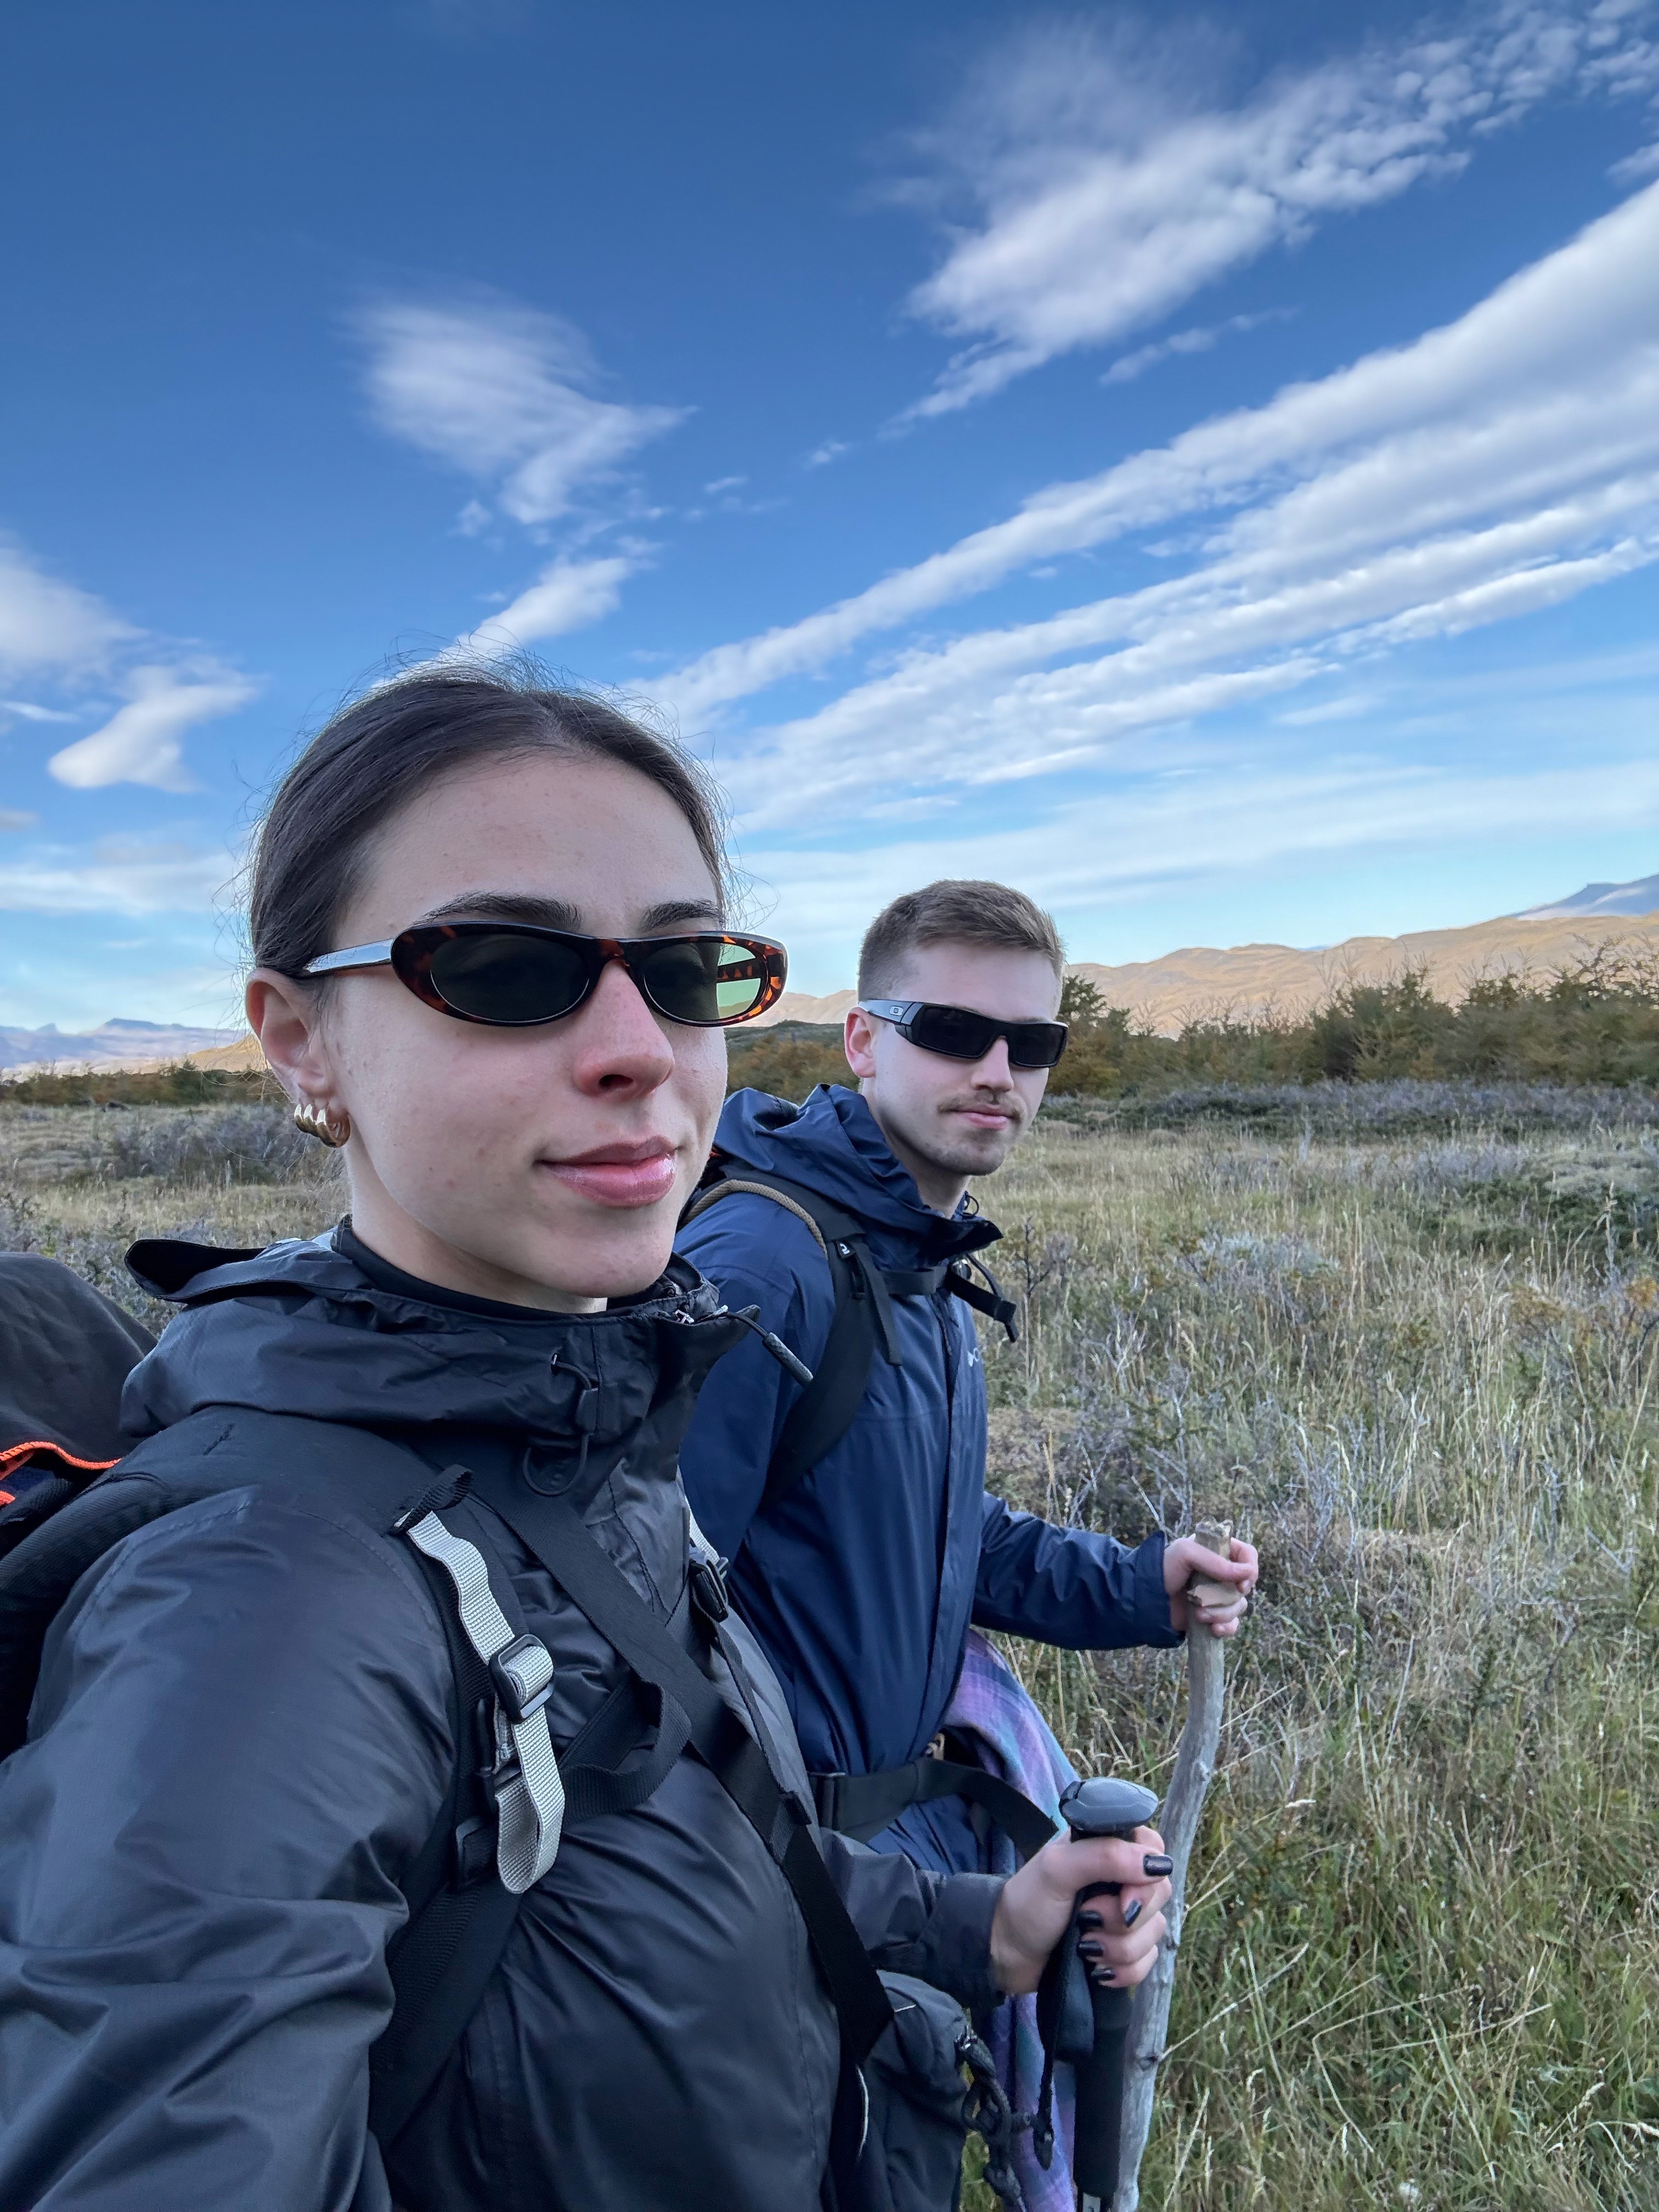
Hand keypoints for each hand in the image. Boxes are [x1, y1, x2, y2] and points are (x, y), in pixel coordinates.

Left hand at [989, 1826, 1170, 1995]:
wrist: (1006, 1955)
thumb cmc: (1026, 1904)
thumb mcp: (1057, 1869)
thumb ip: (1104, 1856)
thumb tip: (1155, 1864)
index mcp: (1105, 1847)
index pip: (1153, 1848)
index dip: (1145, 1875)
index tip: (1121, 1895)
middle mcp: (1119, 1878)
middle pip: (1158, 1894)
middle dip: (1123, 1918)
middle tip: (1086, 1919)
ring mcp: (1122, 1915)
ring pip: (1153, 1933)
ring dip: (1119, 1948)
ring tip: (1085, 1946)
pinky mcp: (1122, 1950)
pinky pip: (1146, 1963)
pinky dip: (1122, 1971)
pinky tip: (1096, 1969)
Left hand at [1164, 1535, 1257, 1637]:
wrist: (1144, 1600)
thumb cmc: (1162, 1569)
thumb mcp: (1185, 1553)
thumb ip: (1216, 1561)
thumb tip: (1247, 1573)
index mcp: (1216, 1551)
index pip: (1247, 1555)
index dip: (1250, 1569)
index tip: (1241, 1584)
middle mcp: (1220, 1572)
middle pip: (1245, 1585)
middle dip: (1230, 1597)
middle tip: (1209, 1599)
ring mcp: (1217, 1595)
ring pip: (1239, 1606)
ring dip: (1221, 1613)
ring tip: (1199, 1614)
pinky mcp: (1213, 1615)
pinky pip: (1232, 1624)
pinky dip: (1225, 1628)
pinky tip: (1213, 1629)